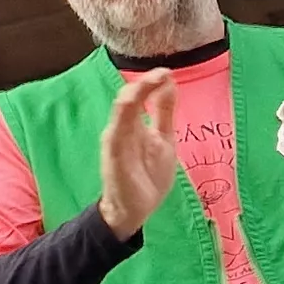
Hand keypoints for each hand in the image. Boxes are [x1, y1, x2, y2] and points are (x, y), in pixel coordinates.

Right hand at [97, 69, 180, 237]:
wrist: (134, 210)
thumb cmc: (147, 176)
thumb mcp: (163, 139)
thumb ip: (164, 112)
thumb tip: (169, 83)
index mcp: (134, 124)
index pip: (139, 95)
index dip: (151, 82)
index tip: (167, 72)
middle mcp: (122, 128)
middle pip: (128, 98)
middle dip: (143, 84)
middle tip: (162, 73)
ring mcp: (116, 141)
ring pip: (121, 111)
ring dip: (134, 94)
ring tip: (149, 81)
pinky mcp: (113, 155)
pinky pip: (116, 132)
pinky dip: (123, 116)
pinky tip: (131, 103)